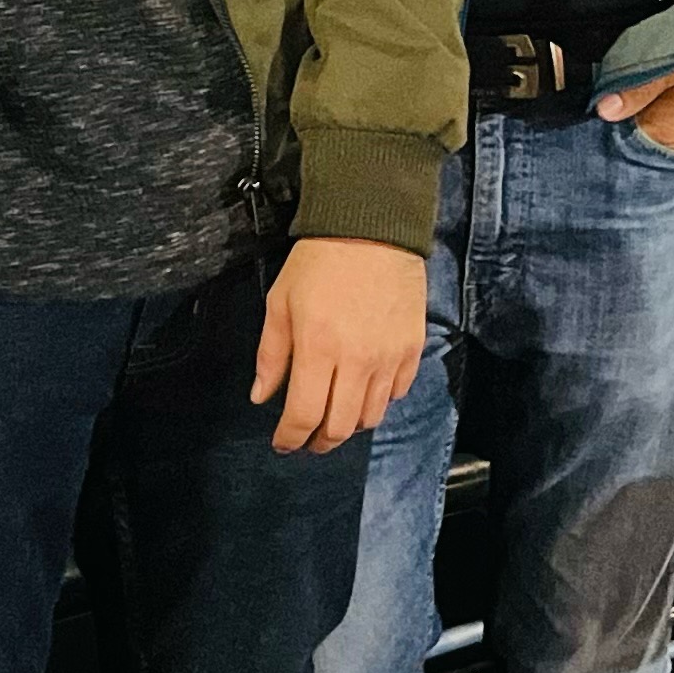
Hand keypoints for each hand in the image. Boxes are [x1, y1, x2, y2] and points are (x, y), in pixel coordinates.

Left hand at [251, 236, 426, 454]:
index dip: (290, 437)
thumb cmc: (318, 263)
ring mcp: (389, 357)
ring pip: (371, 416)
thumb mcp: (280, 303)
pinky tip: (363, 388)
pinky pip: (396, 393)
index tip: (282, 443)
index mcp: (317, 348)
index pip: (304, 414)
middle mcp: (356, 361)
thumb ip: (271, 354)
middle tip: (308, 439)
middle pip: (340, 427)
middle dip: (319, 442)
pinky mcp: (412, 349)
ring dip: (348, 424)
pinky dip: (378, 401)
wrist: (372, 229)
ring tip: (334, 415)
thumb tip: (261, 397)